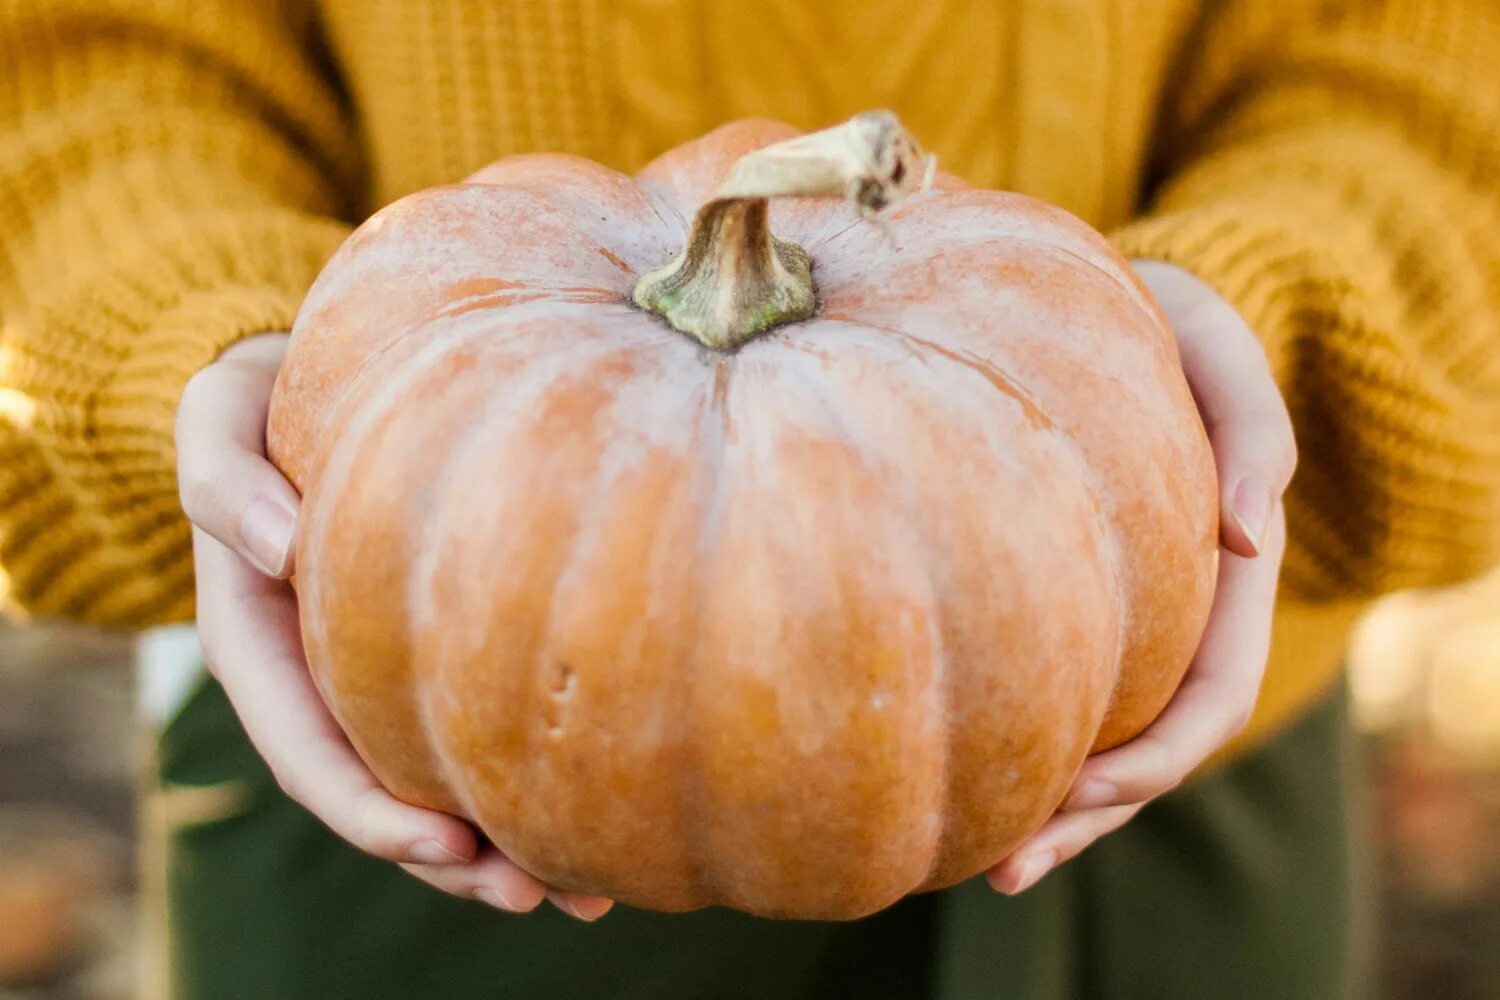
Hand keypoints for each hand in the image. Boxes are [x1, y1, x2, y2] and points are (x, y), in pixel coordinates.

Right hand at [176, 333, 611, 920]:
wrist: (310, 379)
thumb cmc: (261, 395)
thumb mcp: (217, 416)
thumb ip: (220, 477)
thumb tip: (277, 546)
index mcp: (259, 640)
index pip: (306, 750)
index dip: (366, 808)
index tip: (439, 843)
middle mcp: (320, 673)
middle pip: (379, 792)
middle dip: (449, 857)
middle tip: (536, 892)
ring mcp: (376, 669)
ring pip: (433, 779)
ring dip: (498, 847)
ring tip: (586, 891)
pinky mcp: (434, 644)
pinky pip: (473, 721)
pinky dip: (526, 774)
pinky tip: (602, 810)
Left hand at [988, 260, 1296, 894]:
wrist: (1098, 308)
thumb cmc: (1162, 325)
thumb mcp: (1218, 350)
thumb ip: (1252, 433)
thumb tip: (1250, 540)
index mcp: (1220, 578)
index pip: (1208, 697)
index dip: (1158, 758)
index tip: (1087, 790)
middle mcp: (1172, 617)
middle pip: (1147, 749)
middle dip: (1087, 815)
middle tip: (1008, 867)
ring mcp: (1118, 621)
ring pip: (1092, 740)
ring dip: (1047, 811)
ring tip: (978, 867)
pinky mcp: (1058, 604)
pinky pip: (1042, 689)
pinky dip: (1010, 744)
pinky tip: (950, 783)